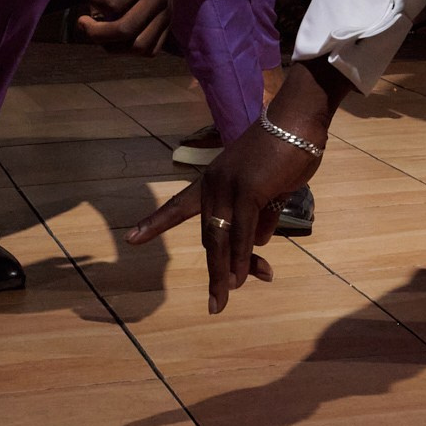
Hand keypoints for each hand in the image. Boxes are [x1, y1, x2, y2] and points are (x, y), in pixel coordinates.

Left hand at [77, 0, 176, 53]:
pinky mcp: (167, 25)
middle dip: (96, 32)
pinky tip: (114, 37)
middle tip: (82, 22)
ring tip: (98, 32)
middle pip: (125, 30)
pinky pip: (150, 50)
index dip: (95, 1)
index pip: (114, 3)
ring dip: (112, 45)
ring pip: (139, 47)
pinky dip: (129, 49)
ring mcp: (165, 14)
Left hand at [128, 61, 344, 312]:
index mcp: (211, 182)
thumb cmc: (283, 152)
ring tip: (224, 298)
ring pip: (223, 240)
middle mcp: (213, 186)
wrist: (295, 122)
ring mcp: (229, 188)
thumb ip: (260, 216)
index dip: (155, 224)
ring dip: (227, 273)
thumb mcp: (267, 189)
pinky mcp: (248, 192)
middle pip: (210, 237)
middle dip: (215, 272)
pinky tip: (247, 277)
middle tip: (216, 302)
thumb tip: (258, 244)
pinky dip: (245, 258)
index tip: (130, 239)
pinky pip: (244, 234)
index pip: (178, 206)